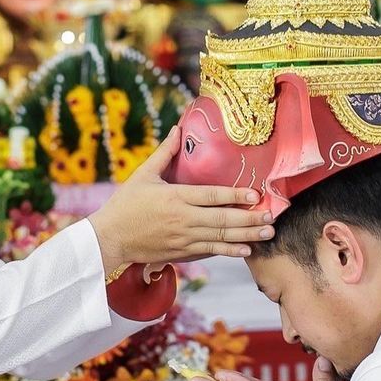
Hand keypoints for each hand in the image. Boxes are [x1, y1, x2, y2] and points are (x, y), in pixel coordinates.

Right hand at [90, 126, 272, 273]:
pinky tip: (246, 249)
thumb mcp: (143, 175)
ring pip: (220, 237)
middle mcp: (183, 219)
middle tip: (271, 217)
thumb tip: (177, 128)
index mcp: (175, 197)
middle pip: (222, 219)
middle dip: (249, 219)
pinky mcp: (181, 252)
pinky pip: (210, 251)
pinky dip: (229, 251)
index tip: (255, 194)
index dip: (235, 195)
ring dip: (246, 235)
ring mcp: (183, 238)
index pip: (211, 195)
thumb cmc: (125, 203)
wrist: (109, 238)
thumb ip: (163, 153)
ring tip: (267, 232)